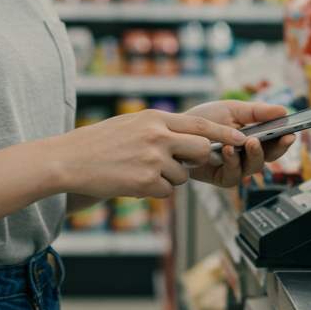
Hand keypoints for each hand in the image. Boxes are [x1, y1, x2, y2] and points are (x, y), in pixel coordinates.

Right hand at [55, 110, 246, 198]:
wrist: (69, 159)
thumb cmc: (98, 142)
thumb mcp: (132, 124)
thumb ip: (160, 128)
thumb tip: (188, 138)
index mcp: (155, 117)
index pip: (200, 124)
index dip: (223, 133)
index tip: (241, 136)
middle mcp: (157, 135)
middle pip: (201, 150)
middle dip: (197, 160)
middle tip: (180, 162)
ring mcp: (152, 159)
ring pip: (183, 175)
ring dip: (168, 179)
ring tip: (140, 171)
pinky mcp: (145, 182)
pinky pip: (167, 191)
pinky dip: (154, 191)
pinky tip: (133, 182)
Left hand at [183, 100, 296, 187]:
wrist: (177, 130)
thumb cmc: (205, 120)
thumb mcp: (232, 109)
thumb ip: (257, 112)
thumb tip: (283, 110)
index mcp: (254, 137)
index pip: (275, 143)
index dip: (285, 140)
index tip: (291, 133)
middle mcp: (246, 155)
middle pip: (269, 158)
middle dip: (276, 149)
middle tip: (278, 138)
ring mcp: (234, 168)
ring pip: (253, 168)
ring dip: (254, 155)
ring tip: (249, 142)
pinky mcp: (220, 178)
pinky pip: (233, 176)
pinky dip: (233, 163)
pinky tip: (229, 151)